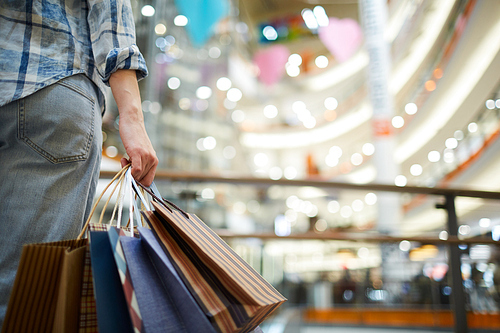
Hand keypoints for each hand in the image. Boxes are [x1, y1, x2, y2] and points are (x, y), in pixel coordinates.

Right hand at [109, 70, 157, 185]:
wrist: (132, 121)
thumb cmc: (134, 138)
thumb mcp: (140, 153)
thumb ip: (139, 164)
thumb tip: (133, 178)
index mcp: (154, 161)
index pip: (148, 182)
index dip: (138, 183)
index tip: (130, 176)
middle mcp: (153, 160)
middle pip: (141, 180)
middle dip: (131, 176)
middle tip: (125, 163)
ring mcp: (147, 157)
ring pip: (137, 176)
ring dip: (127, 171)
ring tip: (124, 158)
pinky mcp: (138, 153)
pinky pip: (136, 170)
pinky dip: (129, 172)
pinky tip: (124, 160)